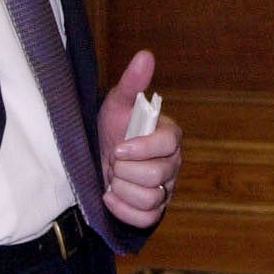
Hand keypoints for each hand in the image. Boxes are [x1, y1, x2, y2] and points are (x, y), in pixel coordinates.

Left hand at [97, 49, 183, 227]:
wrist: (99, 156)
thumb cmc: (112, 128)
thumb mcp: (117, 104)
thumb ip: (133, 82)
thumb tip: (145, 54)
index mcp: (170, 136)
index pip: (168, 145)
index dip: (140, 150)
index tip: (117, 148)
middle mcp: (174, 163)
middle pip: (156, 176)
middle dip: (125, 172)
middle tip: (112, 162)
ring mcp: (167, 188)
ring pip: (151, 198)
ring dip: (122, 190)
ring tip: (113, 179)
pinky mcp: (156, 209)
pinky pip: (147, 218)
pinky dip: (124, 210)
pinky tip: (110, 196)